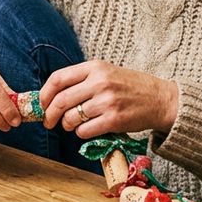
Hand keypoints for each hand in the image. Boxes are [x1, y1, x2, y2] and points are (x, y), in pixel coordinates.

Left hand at [40, 61, 178, 138]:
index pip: (58, 79)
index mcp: (95, 67)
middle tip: (48, 122)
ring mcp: (107, 101)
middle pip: (60, 100)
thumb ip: (82, 80)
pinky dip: (81, 133)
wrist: (160, 99)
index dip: (45, 94)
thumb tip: (52, 96)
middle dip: (49, 115)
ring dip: (67, 125)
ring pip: (71, 118)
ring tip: (72, 125)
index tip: (42, 104)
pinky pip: (84, 131)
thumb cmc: (130, 87)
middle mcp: (100, 82)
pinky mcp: (114, 120)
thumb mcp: (106, 72)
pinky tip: (87, 129)